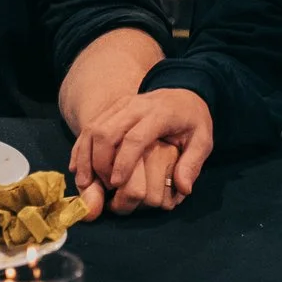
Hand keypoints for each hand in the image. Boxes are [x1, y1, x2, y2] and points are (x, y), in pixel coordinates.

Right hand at [70, 88, 213, 214]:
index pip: (134, 138)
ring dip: (85, 157)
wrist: (184, 92)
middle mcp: (135, 106)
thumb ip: (193, 164)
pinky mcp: (110, 108)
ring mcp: (120, 105)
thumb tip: (183, 189)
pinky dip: (80, 148)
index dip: (123, 162)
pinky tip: (77, 168)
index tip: (117, 184)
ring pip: (93, 128)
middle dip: (100, 162)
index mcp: (159, 113)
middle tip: (106, 186)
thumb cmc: (192, 120)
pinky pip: (89, 126)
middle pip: (106, 131)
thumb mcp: (203, 140)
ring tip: (85, 182)